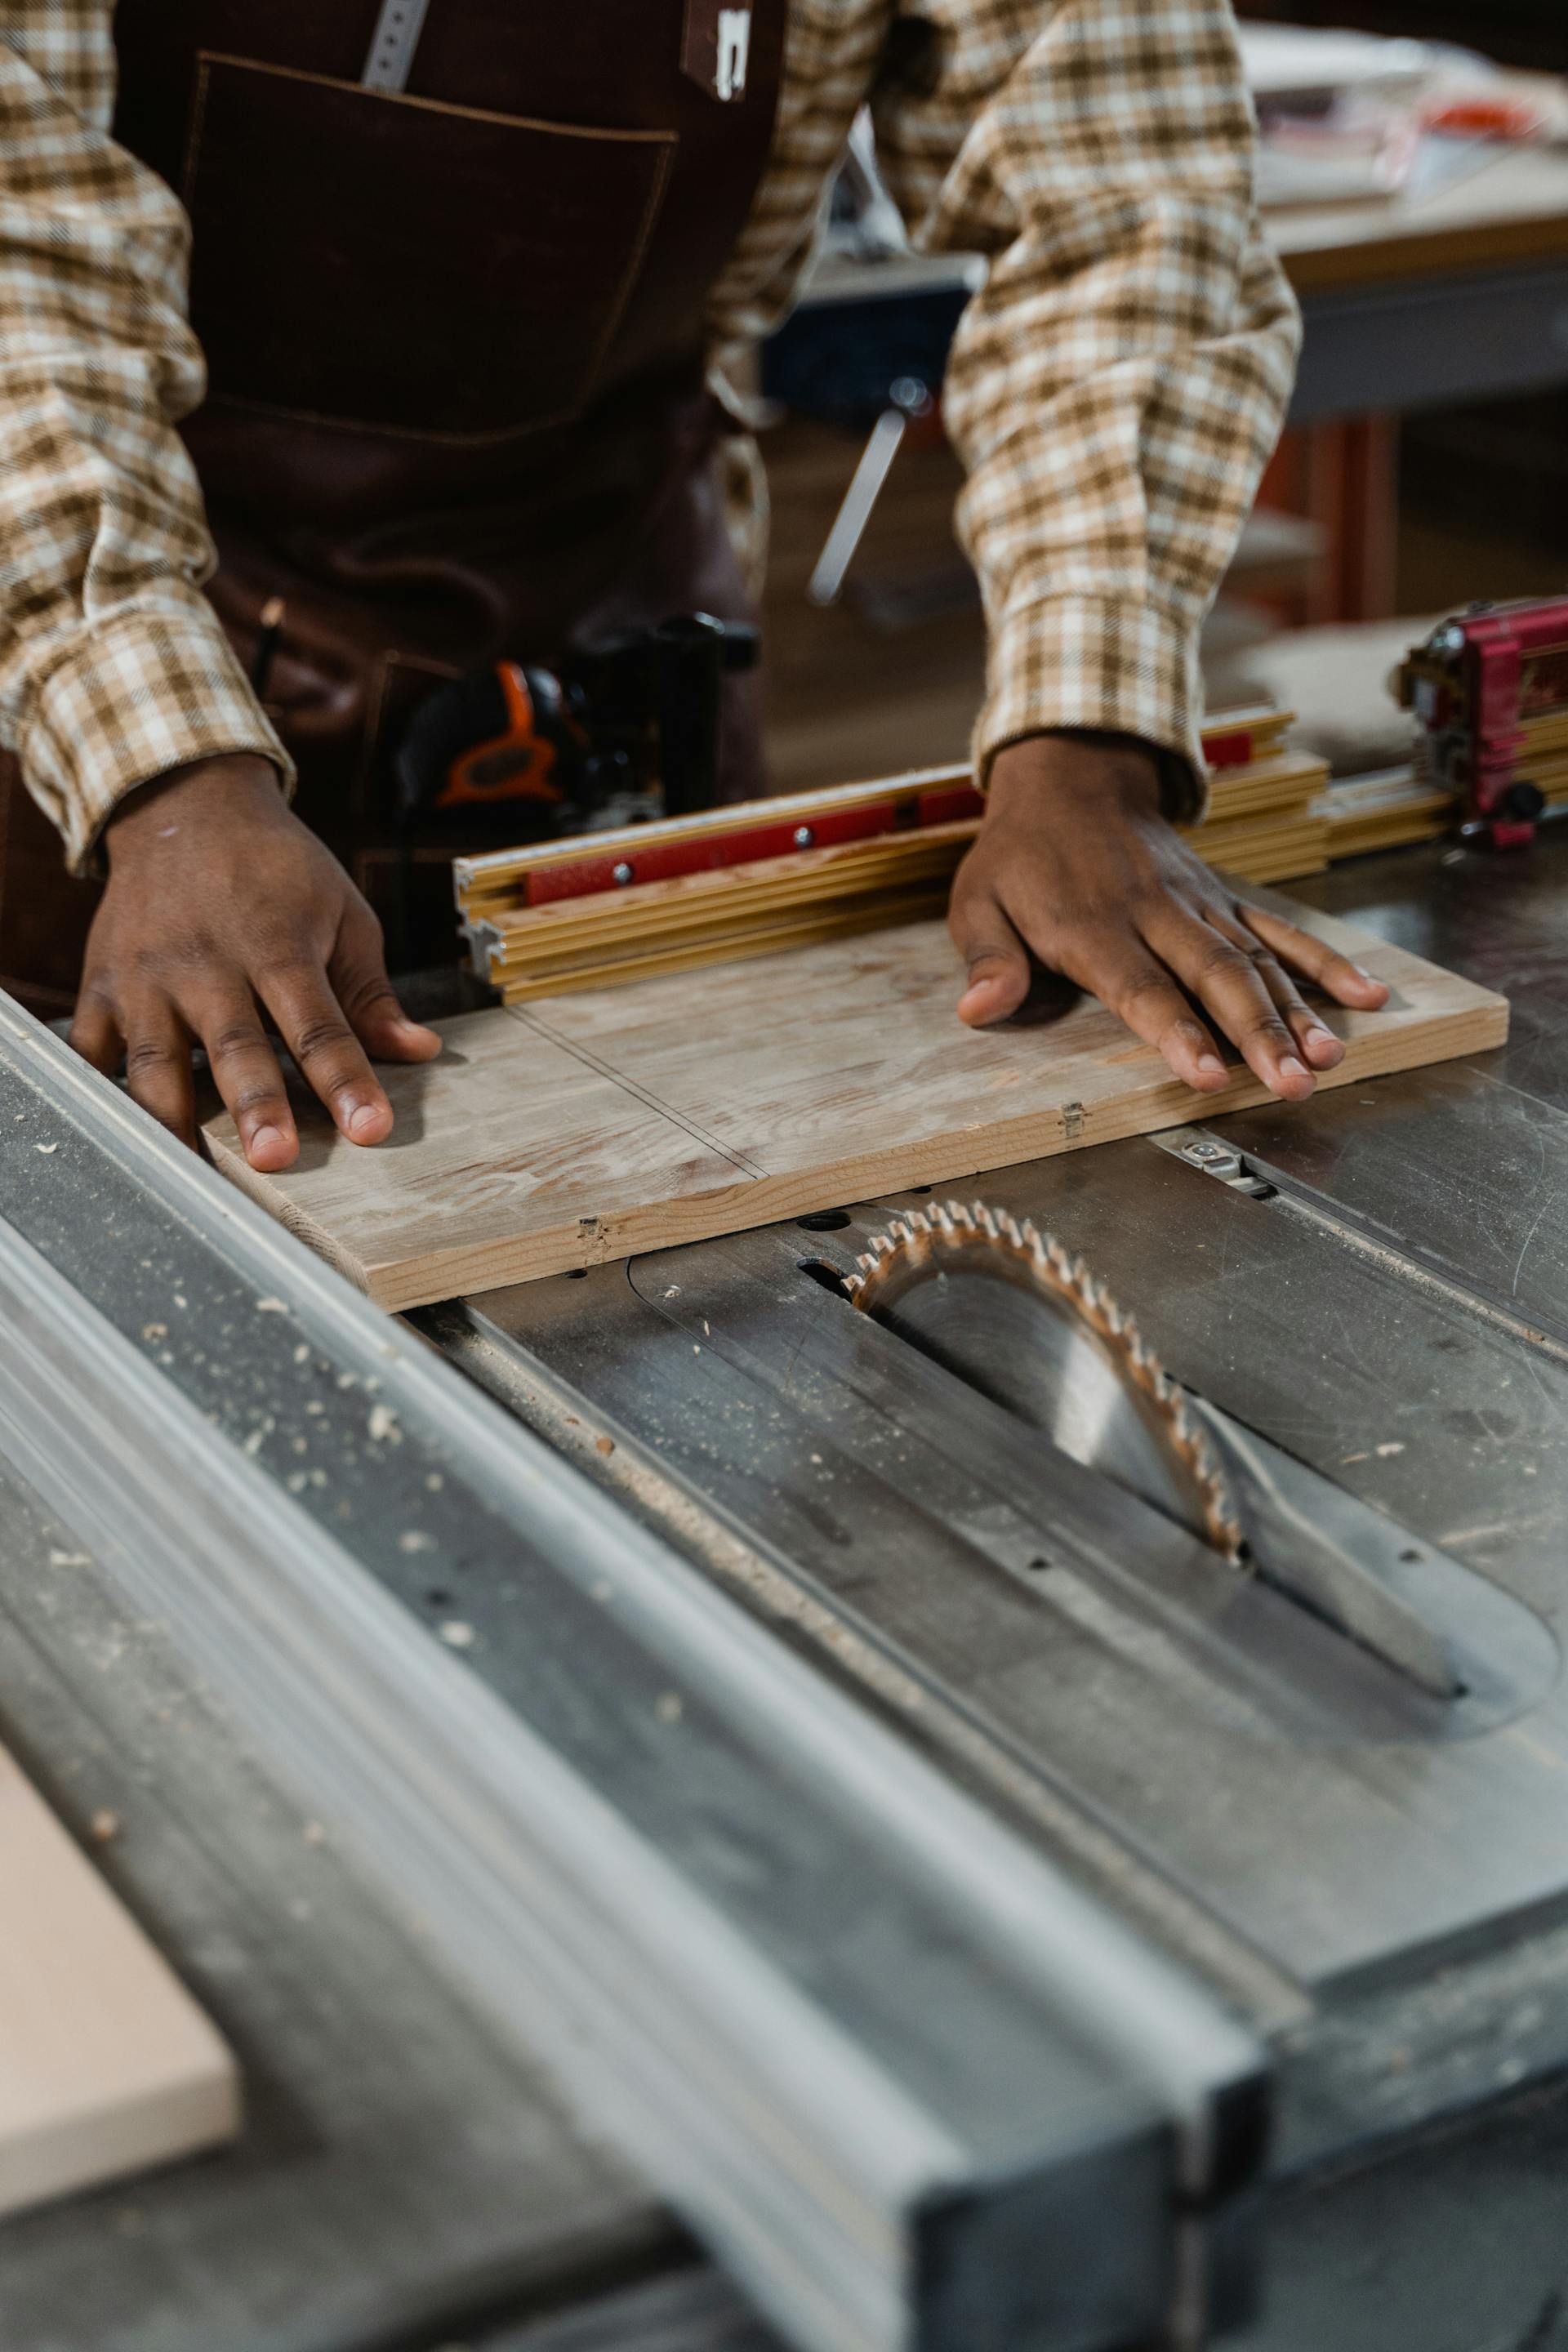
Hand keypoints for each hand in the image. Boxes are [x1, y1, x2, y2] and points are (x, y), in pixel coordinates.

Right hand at [70, 755, 440, 1168]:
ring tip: (194, 1171)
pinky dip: (100, 1092)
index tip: (371, 1129)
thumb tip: (419, 1050)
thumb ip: (371, 992)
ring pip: (155, 1059)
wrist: (186, 805)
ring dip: (173, 1118)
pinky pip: (93, 1049)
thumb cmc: (276, 867)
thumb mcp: (341, 913)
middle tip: (276, 1158)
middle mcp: (208, 963)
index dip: (346, 1081)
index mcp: (278, 945)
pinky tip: (125, 1136)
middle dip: (255, 1105)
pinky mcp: (102, 984)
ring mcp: (147, 976)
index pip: (318, 1027)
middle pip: (234, 1046)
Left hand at [950, 733, 1388, 1099]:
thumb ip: (988, 959)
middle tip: (1295, 1083)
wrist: (1073, 777)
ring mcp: (1200, 905)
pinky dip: (1325, 965)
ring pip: (1258, 960)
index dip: (1175, 1032)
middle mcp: (1156, 914)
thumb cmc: (1020, 855)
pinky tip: (1368, 997)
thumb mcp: (978, 901)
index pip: (1141, 987)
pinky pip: (1281, 931)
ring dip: (1298, 1012)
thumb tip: (978, 1008)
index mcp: (1092, 925)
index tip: (1206, 1075)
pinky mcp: (1225, 899)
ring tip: (1331, 1058)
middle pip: (1216, 977)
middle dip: (1259, 1034)